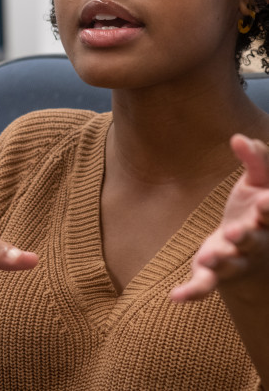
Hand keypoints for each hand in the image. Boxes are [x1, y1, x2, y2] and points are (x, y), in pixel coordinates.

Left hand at [171, 133, 268, 302]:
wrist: (247, 249)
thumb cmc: (254, 209)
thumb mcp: (259, 183)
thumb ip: (256, 160)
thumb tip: (239, 137)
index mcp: (266, 219)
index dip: (268, 209)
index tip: (265, 202)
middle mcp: (254, 243)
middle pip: (252, 242)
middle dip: (246, 238)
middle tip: (237, 231)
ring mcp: (234, 261)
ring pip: (230, 265)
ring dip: (222, 262)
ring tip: (210, 257)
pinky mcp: (213, 274)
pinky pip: (204, 286)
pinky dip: (192, 292)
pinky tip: (175, 296)